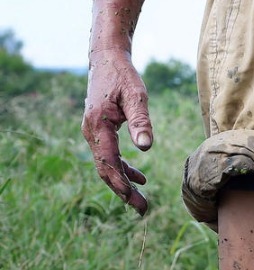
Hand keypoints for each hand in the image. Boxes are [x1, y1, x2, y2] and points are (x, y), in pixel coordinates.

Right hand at [82, 49, 152, 214]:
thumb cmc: (123, 75)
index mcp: (98, 126)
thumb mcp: (136, 96)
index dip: (123, 185)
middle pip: (106, 170)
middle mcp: (91, 132)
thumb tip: (146, 147)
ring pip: (106, 165)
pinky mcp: (99, 131)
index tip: (138, 202)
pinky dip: (123, 169)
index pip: (110, 163)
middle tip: (142, 210)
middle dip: (123, 192)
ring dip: (123, 183)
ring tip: (141, 201)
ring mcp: (93, 133)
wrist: (106, 58)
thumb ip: (141, 121)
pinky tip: (139, 177)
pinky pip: (108, 156)